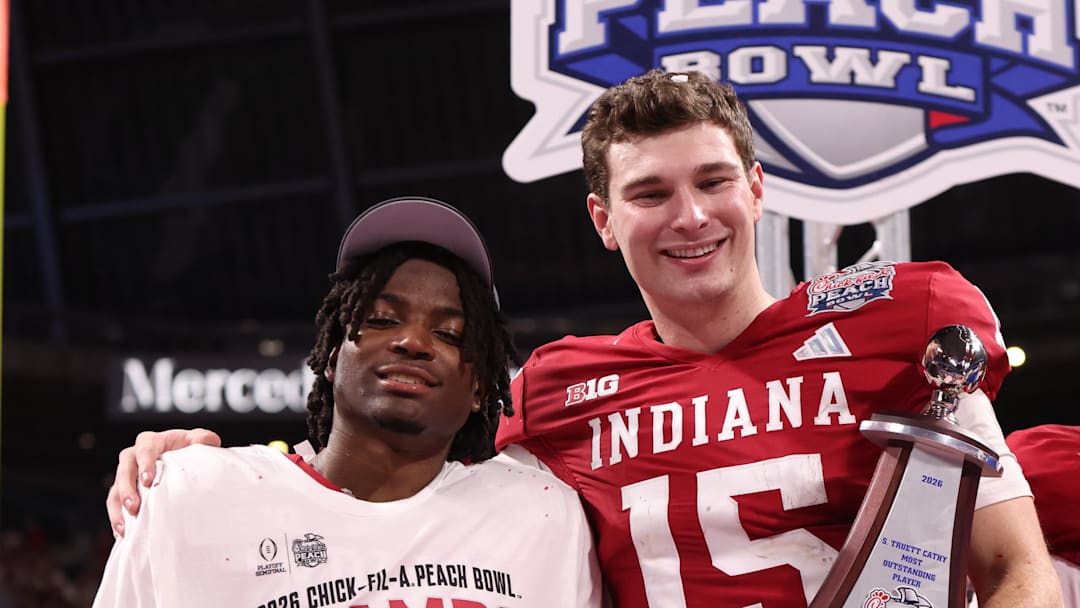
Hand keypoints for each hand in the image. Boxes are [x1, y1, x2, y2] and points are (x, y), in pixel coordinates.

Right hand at [106, 428, 220, 537]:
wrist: (181, 457)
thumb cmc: (186, 447)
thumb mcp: (196, 440)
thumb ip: (202, 439)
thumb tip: (206, 440)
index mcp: (150, 442)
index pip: (144, 450)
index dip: (144, 464)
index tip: (147, 481)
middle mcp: (133, 457)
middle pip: (124, 471)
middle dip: (127, 490)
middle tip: (134, 507)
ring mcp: (126, 475)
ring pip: (115, 491)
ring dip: (118, 509)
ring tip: (124, 528)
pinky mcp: (123, 491)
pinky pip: (115, 505)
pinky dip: (118, 519)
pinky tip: (123, 534)